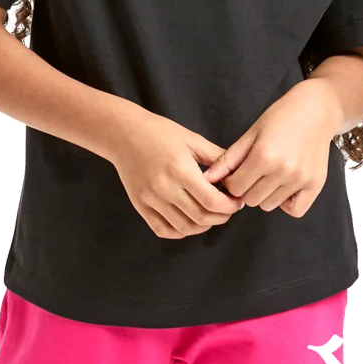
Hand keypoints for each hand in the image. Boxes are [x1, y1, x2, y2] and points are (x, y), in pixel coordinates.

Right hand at [110, 110, 245, 238]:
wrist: (123, 134)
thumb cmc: (159, 132)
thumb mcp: (191, 138)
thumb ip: (216, 156)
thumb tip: (238, 171)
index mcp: (180, 169)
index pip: (211, 201)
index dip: (229, 206)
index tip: (237, 202)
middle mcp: (164, 188)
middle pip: (201, 217)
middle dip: (221, 217)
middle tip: (229, 209)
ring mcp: (150, 199)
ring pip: (184, 227)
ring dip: (204, 226)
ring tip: (212, 215)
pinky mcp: (140, 206)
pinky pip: (163, 230)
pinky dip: (181, 231)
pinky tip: (190, 222)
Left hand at [202, 79, 340, 218]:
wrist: (316, 110)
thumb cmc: (281, 117)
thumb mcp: (251, 133)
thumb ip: (229, 159)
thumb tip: (207, 178)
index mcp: (263, 156)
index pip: (235, 187)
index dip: (232, 180)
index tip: (237, 171)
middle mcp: (283, 171)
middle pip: (251, 199)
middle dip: (247, 188)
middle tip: (254, 171)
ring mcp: (300, 180)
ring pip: (269, 205)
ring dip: (265, 194)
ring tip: (270, 174)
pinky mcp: (315, 185)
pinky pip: (294, 210)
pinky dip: (286, 202)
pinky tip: (284, 185)